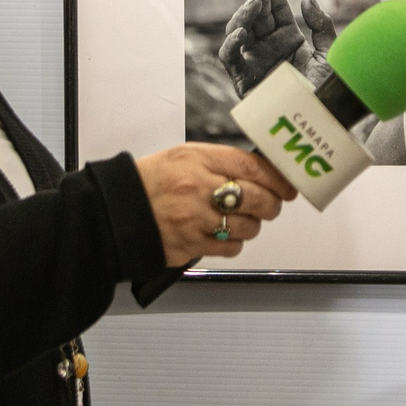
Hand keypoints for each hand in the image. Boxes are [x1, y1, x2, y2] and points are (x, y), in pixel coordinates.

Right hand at [135, 143, 295, 265]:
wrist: (117, 211)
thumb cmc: (151, 182)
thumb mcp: (183, 157)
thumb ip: (220, 161)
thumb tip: (260, 172)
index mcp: (197, 160)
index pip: (251, 166)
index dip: (277, 178)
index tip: (287, 185)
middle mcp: (198, 188)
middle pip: (258, 198)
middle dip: (271, 203)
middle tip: (269, 204)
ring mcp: (194, 220)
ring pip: (248, 227)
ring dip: (252, 224)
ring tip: (241, 219)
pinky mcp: (190, 246)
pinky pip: (230, 248)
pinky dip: (233, 243)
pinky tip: (223, 234)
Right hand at [217, 0, 336, 95]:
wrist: (326, 121)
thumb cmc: (332, 91)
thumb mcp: (330, 53)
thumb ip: (320, 25)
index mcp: (289, 39)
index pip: (275, 9)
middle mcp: (269, 48)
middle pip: (256, 16)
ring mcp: (255, 63)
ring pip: (239, 31)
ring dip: (244, 15)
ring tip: (256, 3)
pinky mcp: (244, 81)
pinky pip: (230, 59)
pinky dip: (231, 44)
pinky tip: (241, 32)